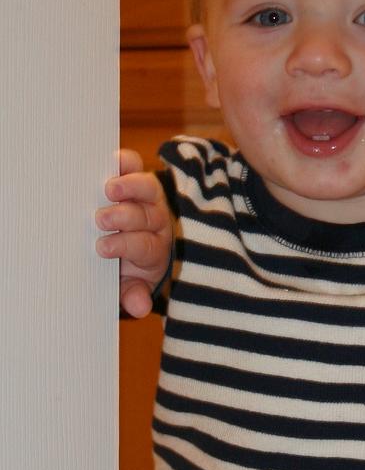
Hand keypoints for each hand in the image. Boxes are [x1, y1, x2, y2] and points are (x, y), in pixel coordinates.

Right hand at [96, 149, 172, 317]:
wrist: (133, 244)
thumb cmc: (127, 267)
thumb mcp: (129, 284)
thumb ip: (133, 293)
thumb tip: (140, 308)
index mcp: (154, 249)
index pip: (144, 246)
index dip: (125, 245)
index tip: (103, 247)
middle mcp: (157, 222)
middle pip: (147, 217)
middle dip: (125, 218)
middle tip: (102, 219)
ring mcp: (149, 199)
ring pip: (148, 189)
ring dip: (131, 187)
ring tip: (111, 188)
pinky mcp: (137, 179)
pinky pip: (136, 167)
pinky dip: (127, 162)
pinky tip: (115, 161)